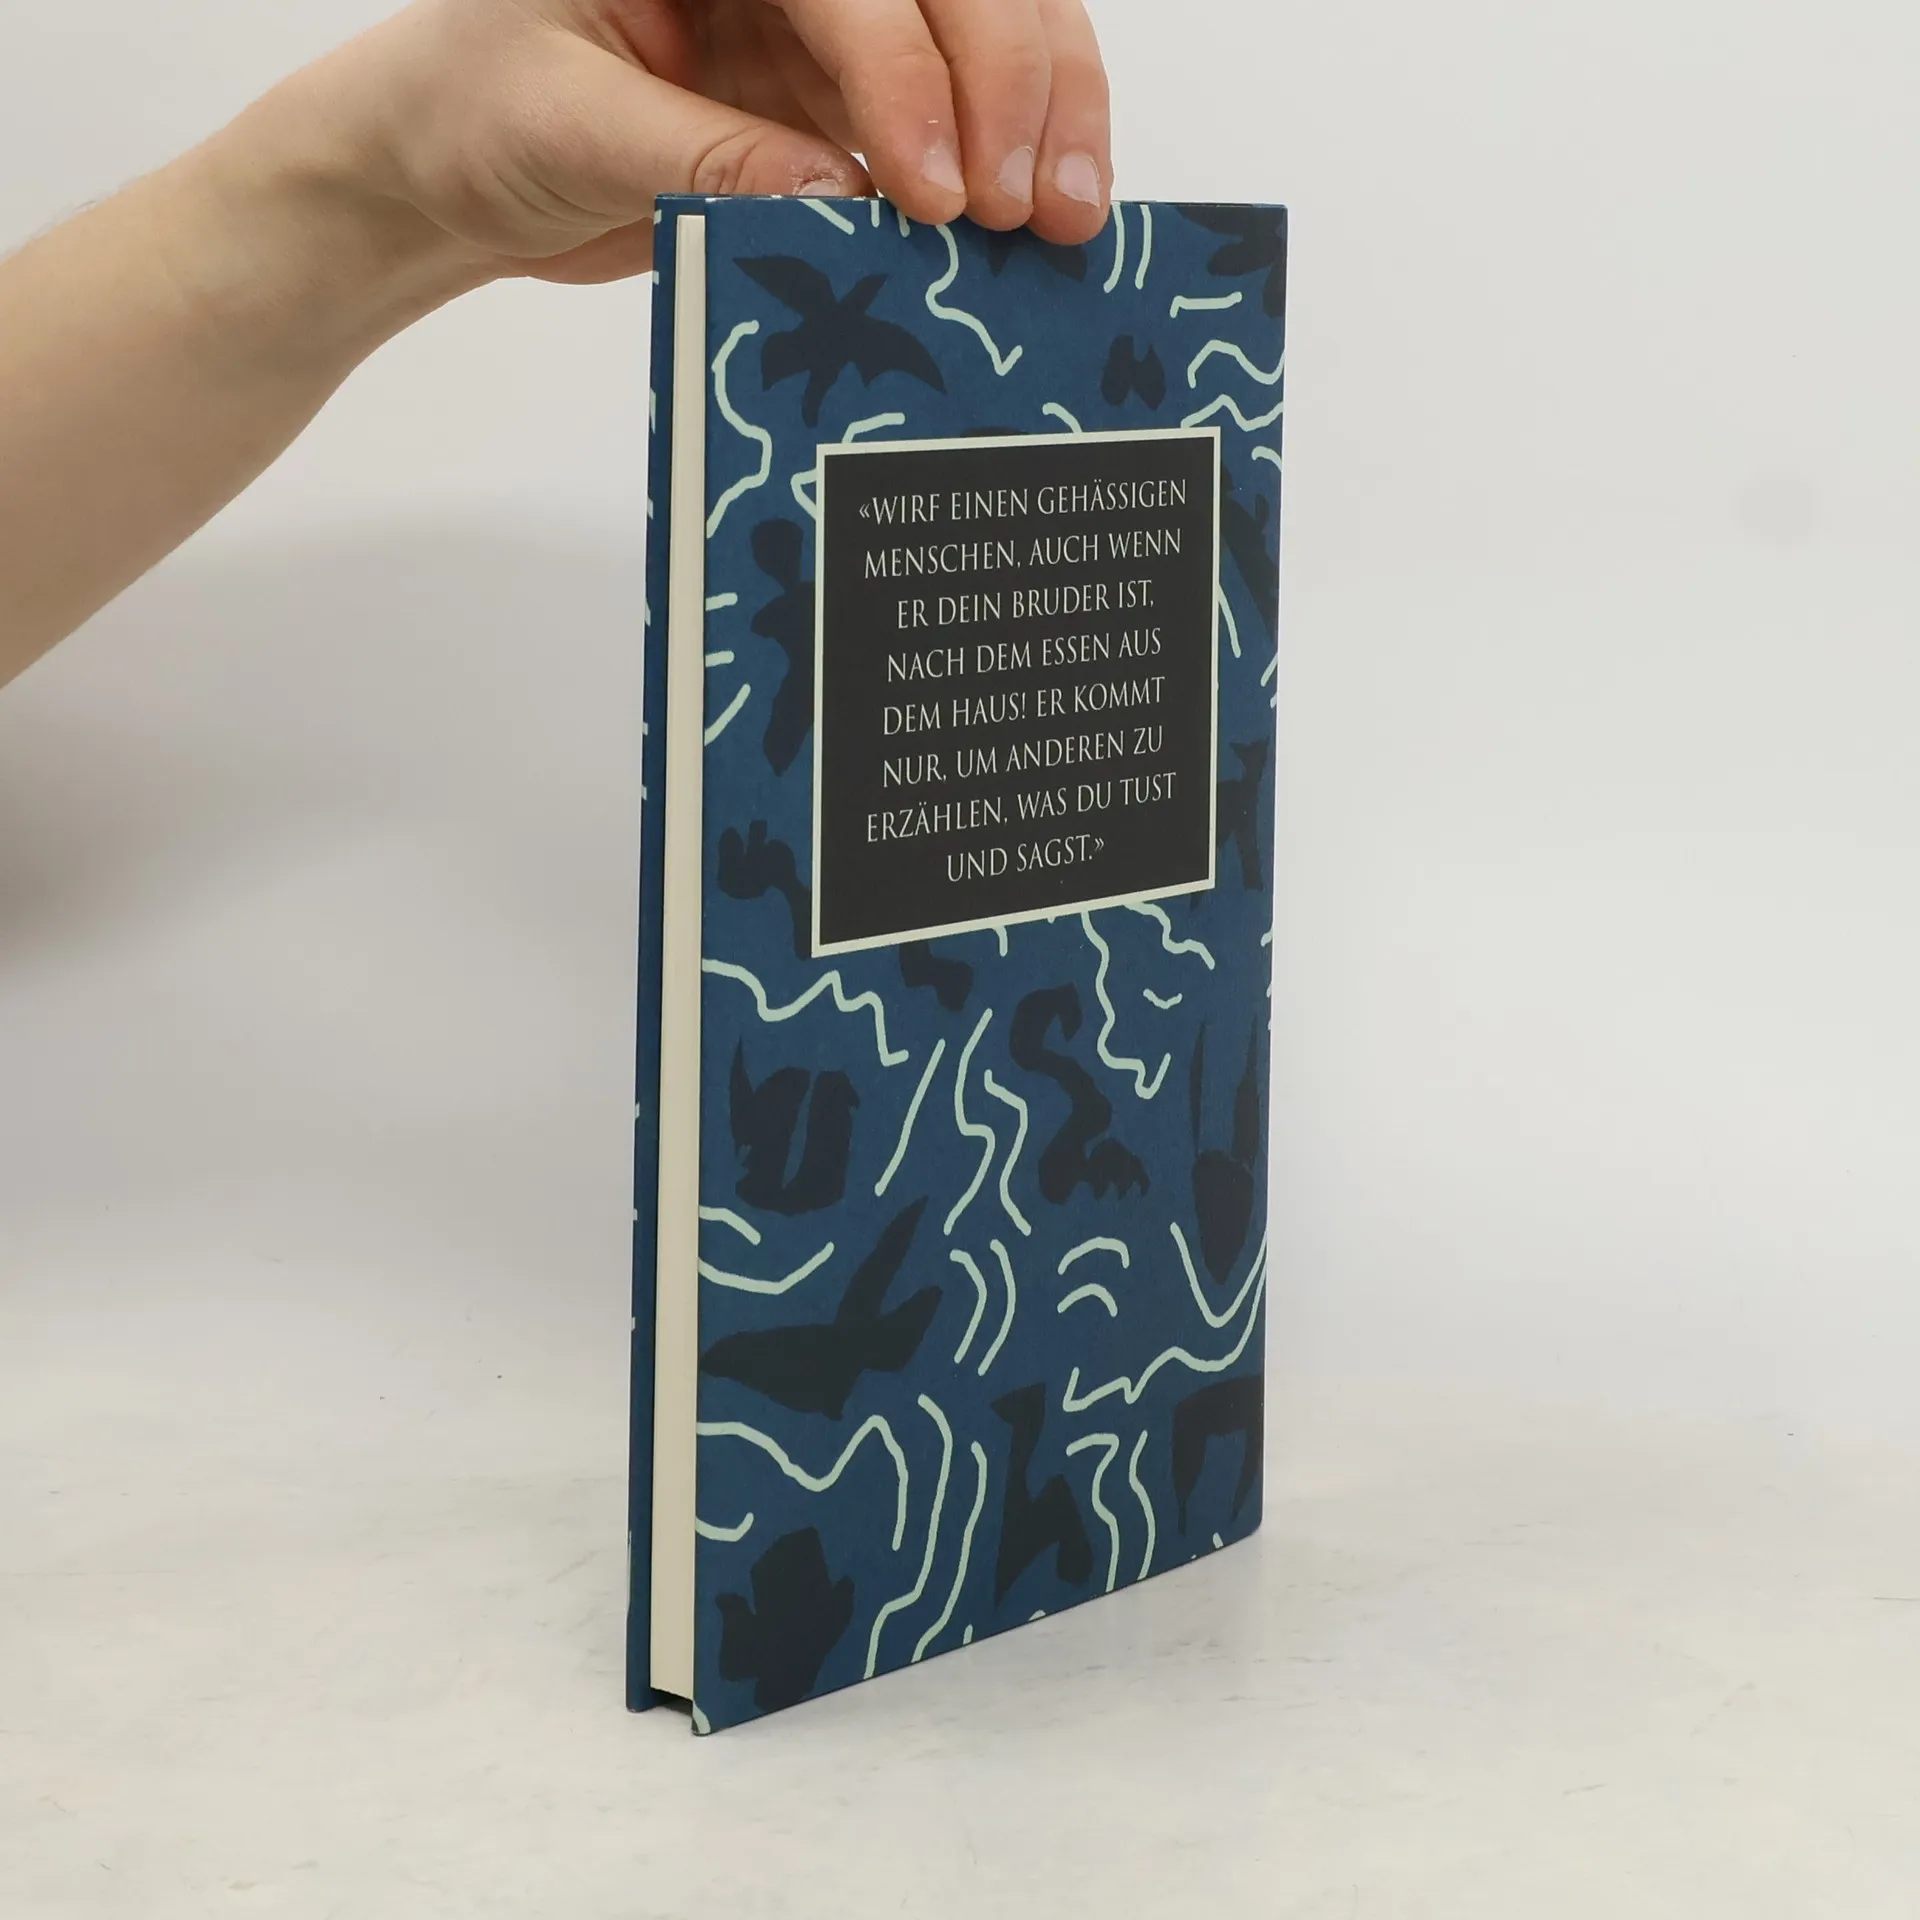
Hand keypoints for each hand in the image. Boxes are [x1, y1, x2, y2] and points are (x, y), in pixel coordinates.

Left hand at [314, 0, 1113, 285]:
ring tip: (1062, 219)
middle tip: (1030, 206)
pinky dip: (996, 172)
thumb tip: (839, 201)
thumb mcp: (569, 125)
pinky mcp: (834, 108)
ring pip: (976, 45)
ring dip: (1036, 123)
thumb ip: (704, 160)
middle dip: (1011, 86)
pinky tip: (1031, 231)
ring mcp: (819, 32)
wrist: (443, 177)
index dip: (910, 74)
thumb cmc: (466, 109)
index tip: (937, 188)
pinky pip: (942, 129)